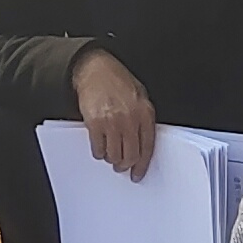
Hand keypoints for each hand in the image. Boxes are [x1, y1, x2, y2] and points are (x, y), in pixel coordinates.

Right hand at [71, 50, 158, 174]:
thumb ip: (142, 118)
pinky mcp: (96, 123)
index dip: (142, 165)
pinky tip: (99, 146)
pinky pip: (98, 149)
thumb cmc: (116, 81)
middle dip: (125, 165)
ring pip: (114, 155)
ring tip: (109, 154)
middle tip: (121, 166)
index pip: (147, 147)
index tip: (137, 173)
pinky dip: (98, 152)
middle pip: (131, 155)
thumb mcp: (139, 96)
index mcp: (145, 113)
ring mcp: (113, 122)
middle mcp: (130, 119)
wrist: (95, 69)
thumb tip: (142, 142)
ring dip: (111, 159)